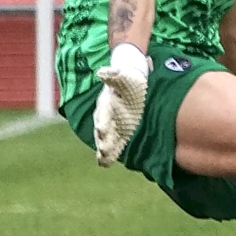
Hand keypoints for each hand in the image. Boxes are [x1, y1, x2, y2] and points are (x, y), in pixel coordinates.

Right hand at [92, 43, 150, 166]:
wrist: (133, 79)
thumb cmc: (129, 77)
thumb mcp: (124, 74)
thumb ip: (115, 75)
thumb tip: (102, 72)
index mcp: (107, 103)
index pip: (103, 114)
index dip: (102, 123)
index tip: (102, 131)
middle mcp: (106, 115)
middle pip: (103, 130)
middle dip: (103, 141)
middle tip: (103, 151)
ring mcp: (112, 123)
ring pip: (106, 139)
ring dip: (105, 149)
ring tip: (103, 161)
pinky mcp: (120, 129)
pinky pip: (115, 142)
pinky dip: (111, 152)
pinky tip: (107, 163)